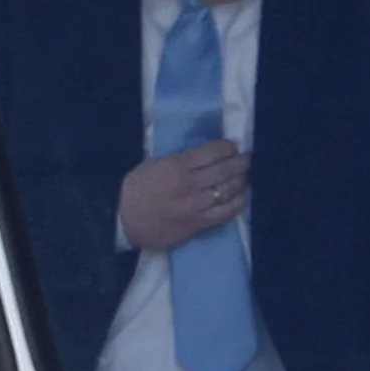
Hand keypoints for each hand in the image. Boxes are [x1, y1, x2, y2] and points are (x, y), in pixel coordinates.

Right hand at [119, 141, 247, 252]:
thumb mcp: (154, 164)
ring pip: (229, 189)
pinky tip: (241, 197)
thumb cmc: (135, 190)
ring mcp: (196, 205)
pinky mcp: (198, 223)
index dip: (228, 147)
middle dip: (240, 162)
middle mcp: (191, 184)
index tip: (233, 147)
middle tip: (246, 159)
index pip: (212, 152)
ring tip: (244, 176)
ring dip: (240, 180)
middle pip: (225, 169)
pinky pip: (225, 212)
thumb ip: (179, 160)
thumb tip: (203, 156)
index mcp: (177, 165)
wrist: (123, 220)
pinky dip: (237, 203)